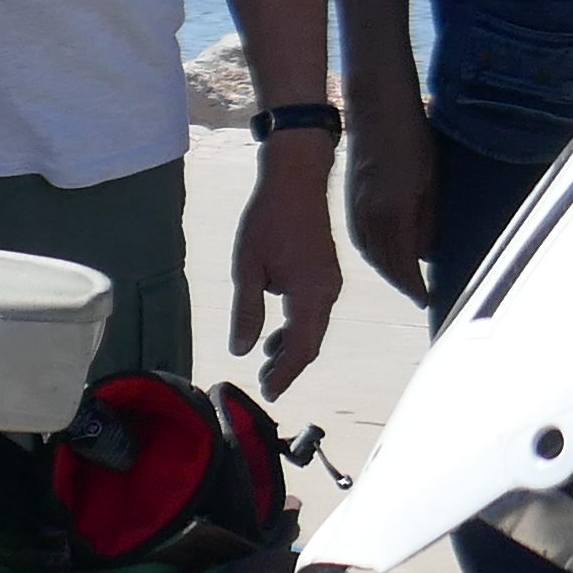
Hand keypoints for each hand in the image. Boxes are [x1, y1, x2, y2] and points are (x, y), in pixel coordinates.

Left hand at [231, 137, 346, 394]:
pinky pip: (315, 313)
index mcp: (310, 293)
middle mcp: (327, 292)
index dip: (284, 374)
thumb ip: (247, 311)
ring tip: (266, 363)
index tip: (268, 392)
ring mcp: (330, 283)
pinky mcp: (326, 275)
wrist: (296, 180)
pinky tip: (276, 335)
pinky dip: (298, 329)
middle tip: (266, 385)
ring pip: (314, 329)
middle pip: (310, 343)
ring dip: (292, 349)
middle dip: (288, 367)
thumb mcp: (248, 267)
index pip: (300, 348)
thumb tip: (242, 350)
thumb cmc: (269, 219)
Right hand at [344, 90, 438, 297]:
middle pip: (383, 262)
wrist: (376, 105)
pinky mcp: (351, 198)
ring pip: (370, 251)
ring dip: (386, 268)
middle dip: (400, 281)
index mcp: (392, 211)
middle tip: (417, 292)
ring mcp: (356, 206)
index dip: (414, 285)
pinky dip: (374, 251)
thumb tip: (428, 250)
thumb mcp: (432, 178)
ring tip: (403, 276)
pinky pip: (361, 236)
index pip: (402, 263)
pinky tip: (384, 250)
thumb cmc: (411, 135)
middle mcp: (369, 215)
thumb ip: (428, 218)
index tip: (425, 299)